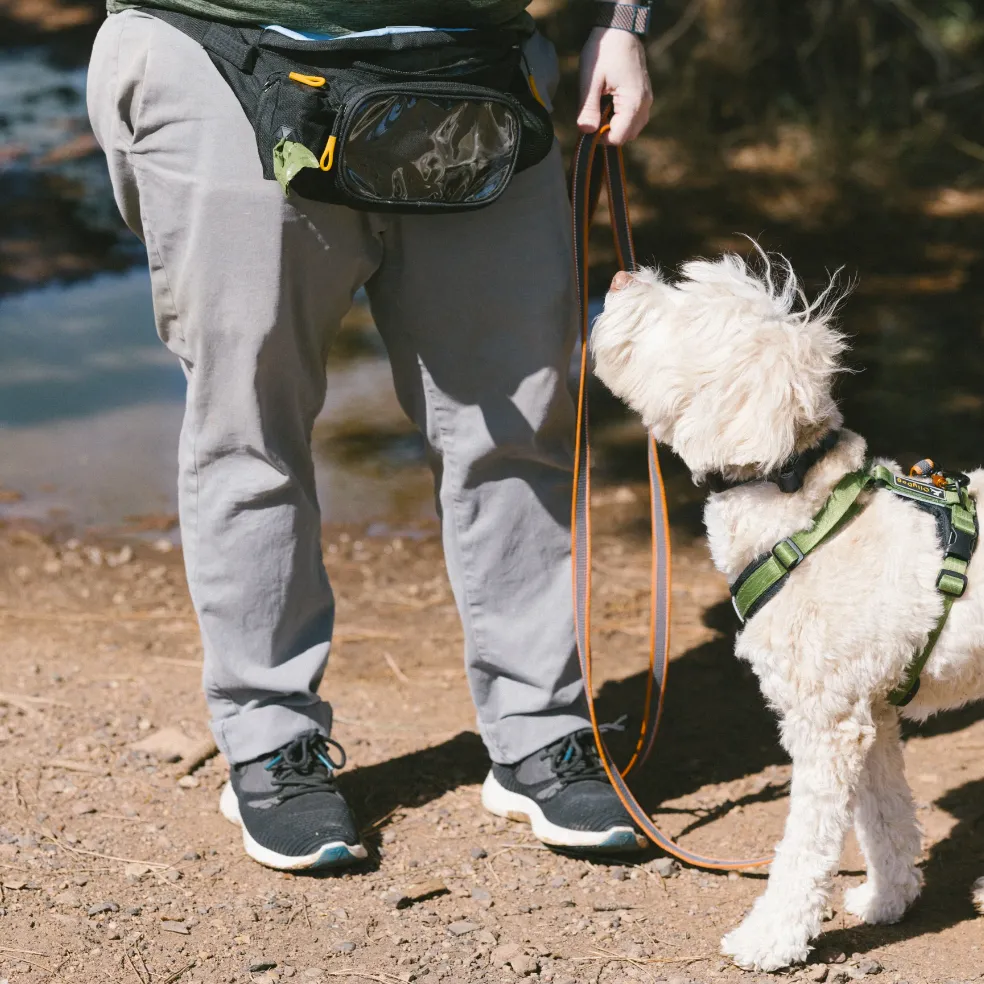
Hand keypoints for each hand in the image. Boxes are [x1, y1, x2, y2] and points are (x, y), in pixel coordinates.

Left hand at [577, 27, 652, 144]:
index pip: (618, 137)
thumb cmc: (604, 50)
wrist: (620, 27)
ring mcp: (647, 99)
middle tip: (592, 118)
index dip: (601, 139)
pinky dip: (622, 119)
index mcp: (633, 102)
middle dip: (608, 133)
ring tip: (600, 110)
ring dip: (615, 127)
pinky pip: (635, 118)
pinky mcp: (644, 95)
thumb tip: (586, 132)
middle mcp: (645, 104)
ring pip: (633, 129)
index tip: (588, 127)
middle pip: (627, 136)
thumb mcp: (591, 80)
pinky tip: (608, 105)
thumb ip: (588, 107)